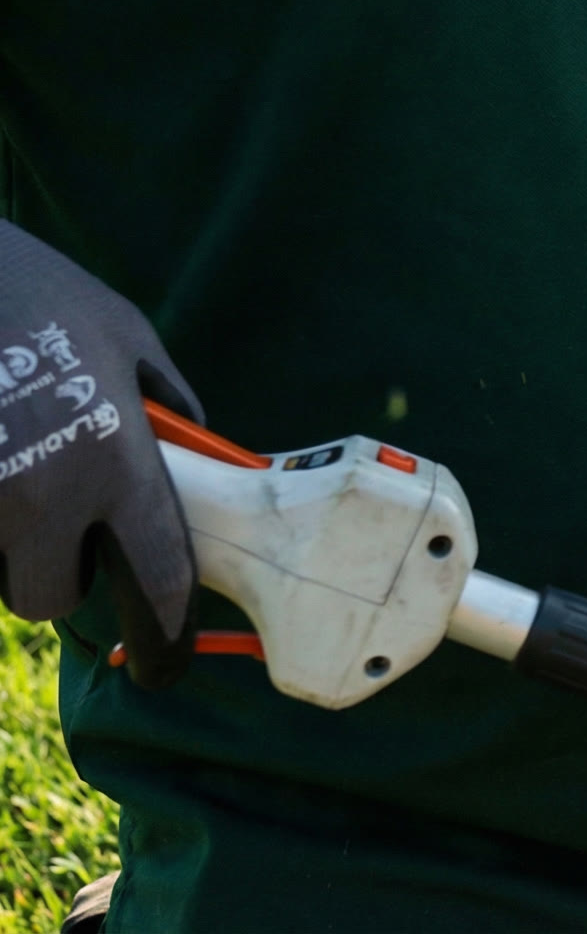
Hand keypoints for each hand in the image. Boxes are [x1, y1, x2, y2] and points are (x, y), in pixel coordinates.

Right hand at [0, 222, 199, 687]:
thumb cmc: (36, 291)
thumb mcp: (124, 333)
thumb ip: (165, 399)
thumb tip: (196, 436)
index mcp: (115, 461)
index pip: (155, 576)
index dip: (164, 633)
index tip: (163, 666)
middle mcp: (43, 495)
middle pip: (47, 598)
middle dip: (51, 576)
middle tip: (53, 528)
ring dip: (1, 546)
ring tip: (12, 470)